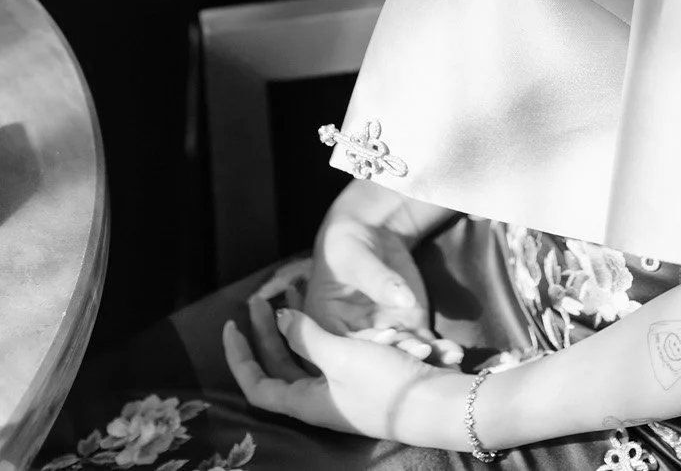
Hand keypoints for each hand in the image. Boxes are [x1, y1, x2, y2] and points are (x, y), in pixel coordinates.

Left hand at [224, 301, 463, 440]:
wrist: (439, 399)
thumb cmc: (384, 382)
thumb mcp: (340, 355)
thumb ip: (306, 336)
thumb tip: (279, 321)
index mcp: (307, 401)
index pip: (257, 386)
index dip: (239, 358)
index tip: (230, 325)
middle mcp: (321, 397)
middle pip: (282, 365)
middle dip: (269, 332)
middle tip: (263, 297)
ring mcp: (344, 388)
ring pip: (310, 354)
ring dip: (299, 325)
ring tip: (293, 290)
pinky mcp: (367, 375)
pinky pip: (336, 350)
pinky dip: (326, 328)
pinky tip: (330, 305)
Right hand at [304, 181, 461, 364]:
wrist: (371, 235)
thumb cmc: (350, 246)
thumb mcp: (358, 258)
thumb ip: (379, 280)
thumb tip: (404, 300)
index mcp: (329, 328)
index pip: (348, 344)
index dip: (369, 343)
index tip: (391, 338)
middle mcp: (356, 340)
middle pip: (378, 356)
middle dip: (402, 356)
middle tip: (424, 352)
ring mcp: (384, 336)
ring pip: (402, 355)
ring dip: (426, 359)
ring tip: (448, 358)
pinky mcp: (407, 329)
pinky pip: (422, 344)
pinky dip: (438, 351)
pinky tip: (455, 354)